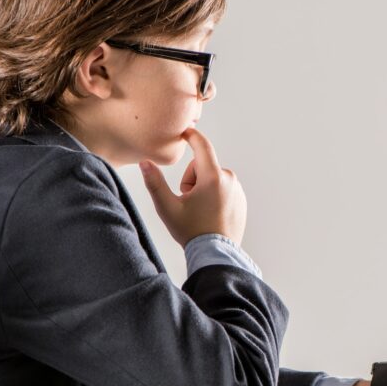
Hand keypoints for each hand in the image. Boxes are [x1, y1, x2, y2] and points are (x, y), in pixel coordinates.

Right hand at [139, 128, 247, 246]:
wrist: (216, 254)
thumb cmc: (191, 231)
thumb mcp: (168, 207)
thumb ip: (155, 183)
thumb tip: (145, 163)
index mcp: (213, 177)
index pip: (202, 145)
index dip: (191, 136)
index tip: (184, 132)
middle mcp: (229, 180)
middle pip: (203, 166)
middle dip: (192, 178)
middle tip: (187, 201)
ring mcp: (238, 190)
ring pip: (213, 178)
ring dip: (203, 188)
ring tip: (199, 210)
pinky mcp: (241, 200)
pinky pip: (223, 189)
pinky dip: (214, 196)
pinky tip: (209, 214)